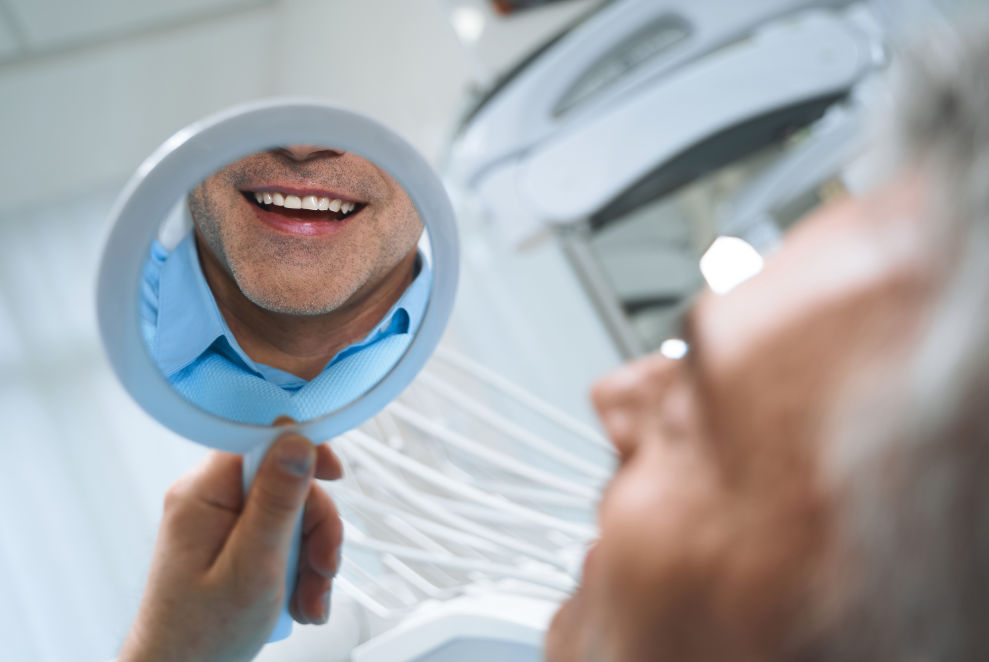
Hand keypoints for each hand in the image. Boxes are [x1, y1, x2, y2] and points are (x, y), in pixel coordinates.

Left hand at [119, 433, 343, 661]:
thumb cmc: (201, 636)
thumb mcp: (253, 567)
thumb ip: (277, 502)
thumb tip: (297, 442)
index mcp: (204, 493)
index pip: (262, 442)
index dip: (304, 453)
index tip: (335, 476)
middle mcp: (209, 499)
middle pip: (285, 484)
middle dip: (315, 529)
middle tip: (323, 570)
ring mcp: (219, 523)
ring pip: (289, 515)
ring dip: (311, 558)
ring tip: (310, 600)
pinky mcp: (231, 545)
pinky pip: (279, 538)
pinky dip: (298, 570)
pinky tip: (301, 602)